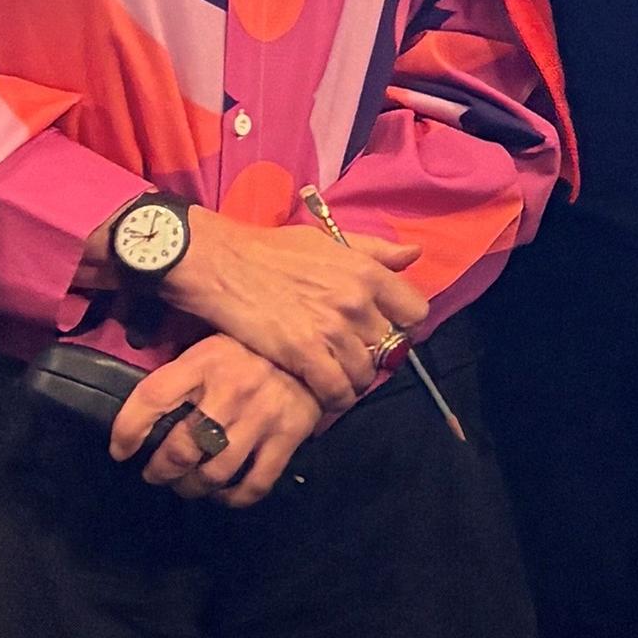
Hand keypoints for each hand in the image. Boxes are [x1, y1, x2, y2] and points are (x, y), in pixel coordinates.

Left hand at [110, 333, 328, 506]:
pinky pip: (255, 483)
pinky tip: (223, 494)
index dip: (128, 431)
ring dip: (191, 488)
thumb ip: (184, 370)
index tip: (121, 451)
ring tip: (186, 485)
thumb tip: (148, 407)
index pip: (152, 398)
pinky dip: (233, 498)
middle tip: (155, 474)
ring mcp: (261, 416)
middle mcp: (231, 390)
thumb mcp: (215, 341)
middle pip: (180, 448)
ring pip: (214, 473)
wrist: (320, 344)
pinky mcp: (289, 436)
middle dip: (160, 471)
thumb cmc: (256, 345)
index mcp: (204, 360)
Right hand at [154, 211, 428, 405]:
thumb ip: (374, 250)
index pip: (415, 312)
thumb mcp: (328, 240)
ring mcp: (331, 329)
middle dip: (376, 356)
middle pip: (391, 347)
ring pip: (366, 373)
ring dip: (354, 380)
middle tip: (355, 357)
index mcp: (367, 272)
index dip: (403, 326)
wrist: (221, 263)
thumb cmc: (273, 250)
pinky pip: (337, 390)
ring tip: (337, 375)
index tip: (385, 331)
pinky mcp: (304, 353)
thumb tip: (414, 254)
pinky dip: (335, 398)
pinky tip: (324, 393)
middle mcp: (357, 301)